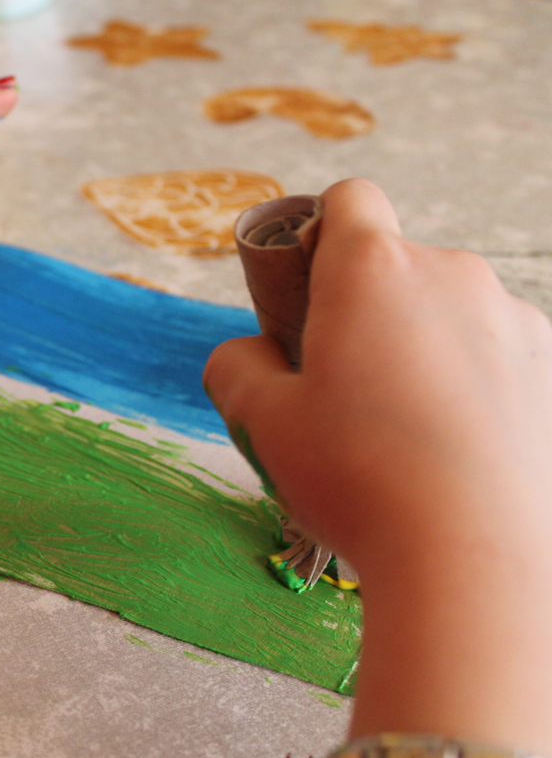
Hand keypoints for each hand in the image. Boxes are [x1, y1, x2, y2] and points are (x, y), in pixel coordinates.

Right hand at [204, 179, 551, 753]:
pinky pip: (497, 358)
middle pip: (399, 266)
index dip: (319, 235)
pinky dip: (473, 388)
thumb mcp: (262, 421)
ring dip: (423, 350)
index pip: (349, 199)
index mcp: (373, 270)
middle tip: (343, 389)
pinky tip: (457, 455)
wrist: (475, 557)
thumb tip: (245, 354)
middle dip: (368, 312)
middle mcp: (452, 274)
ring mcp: (514, 321)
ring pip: (450, 315)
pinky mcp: (551, 369)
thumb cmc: (357, 477)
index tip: (306, 298)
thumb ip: (237, 367)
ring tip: (405, 435)